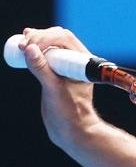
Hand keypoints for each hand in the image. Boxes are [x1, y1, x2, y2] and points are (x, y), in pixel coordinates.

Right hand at [19, 27, 100, 148]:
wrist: (71, 130)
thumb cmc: (68, 111)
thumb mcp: (53, 89)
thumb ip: (41, 68)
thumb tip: (29, 48)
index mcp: (82, 62)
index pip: (64, 38)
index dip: (45, 36)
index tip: (29, 44)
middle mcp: (76, 61)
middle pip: (58, 37)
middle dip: (39, 37)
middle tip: (22, 44)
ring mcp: (66, 67)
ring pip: (52, 45)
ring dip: (36, 40)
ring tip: (22, 42)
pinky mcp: (56, 73)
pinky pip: (46, 56)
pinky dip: (35, 48)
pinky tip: (25, 45)